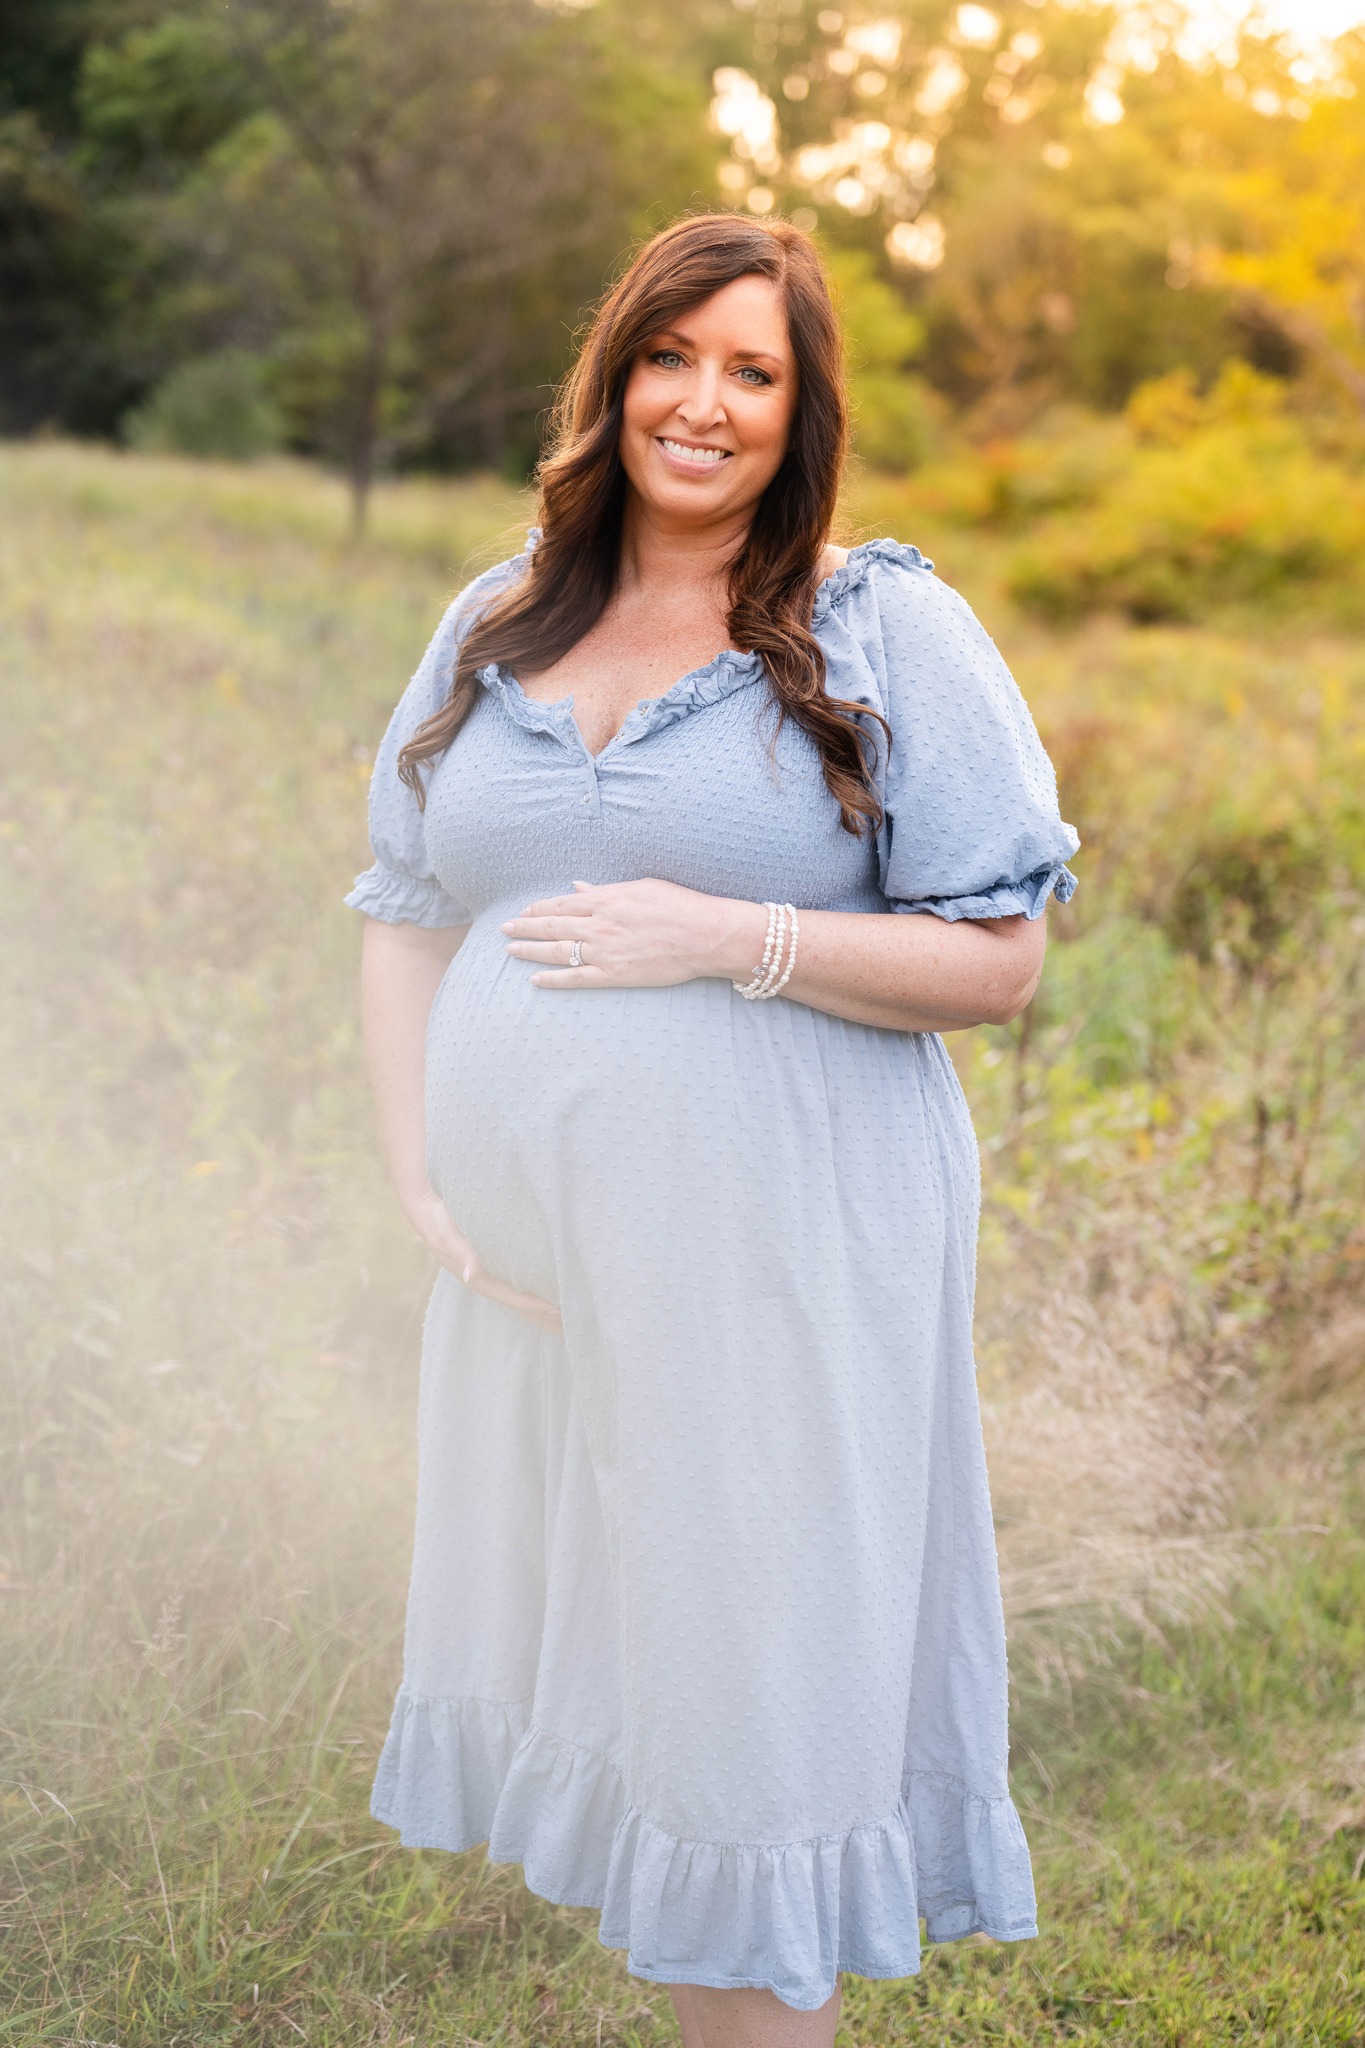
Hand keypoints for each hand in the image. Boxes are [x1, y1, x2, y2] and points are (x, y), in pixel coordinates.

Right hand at [403, 1187, 562, 1334]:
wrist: (426, 1213)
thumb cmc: (440, 1221)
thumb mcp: (447, 1235)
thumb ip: (462, 1255)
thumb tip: (472, 1276)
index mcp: (477, 1277)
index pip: (512, 1297)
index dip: (535, 1305)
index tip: (559, 1311)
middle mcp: (483, 1281)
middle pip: (518, 1306)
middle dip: (543, 1317)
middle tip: (572, 1328)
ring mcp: (486, 1277)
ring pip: (517, 1300)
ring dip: (539, 1312)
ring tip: (564, 1323)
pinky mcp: (490, 1268)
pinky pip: (514, 1288)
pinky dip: (531, 1297)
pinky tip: (545, 1299)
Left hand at [501, 879, 763, 988]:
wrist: (705, 935)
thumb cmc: (679, 906)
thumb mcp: (641, 887)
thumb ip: (605, 889)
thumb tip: (579, 887)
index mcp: (606, 899)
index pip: (562, 903)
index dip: (539, 908)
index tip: (523, 911)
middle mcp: (599, 924)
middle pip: (552, 926)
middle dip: (524, 927)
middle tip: (503, 929)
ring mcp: (605, 951)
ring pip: (557, 951)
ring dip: (530, 951)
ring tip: (510, 951)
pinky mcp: (614, 974)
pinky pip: (576, 978)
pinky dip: (553, 979)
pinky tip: (536, 980)